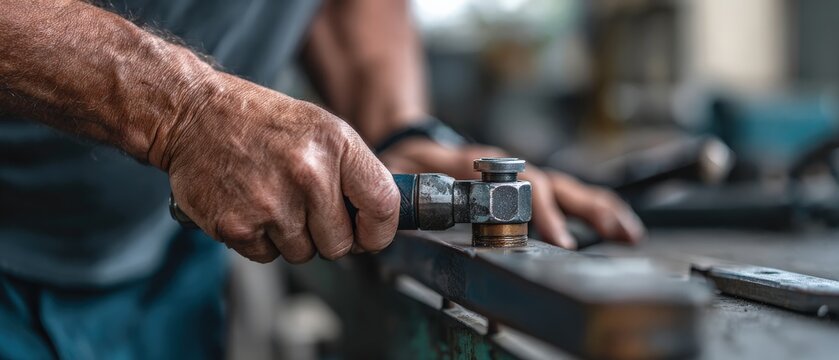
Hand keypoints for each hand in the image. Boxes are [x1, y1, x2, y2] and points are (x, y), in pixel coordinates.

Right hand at [151, 73, 399, 262]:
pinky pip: (267, 256)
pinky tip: (249, 205)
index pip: (383, 206)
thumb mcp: (322, 129)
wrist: (194, 114)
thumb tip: (384, 218)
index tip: (369, 234)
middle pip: (340, 245)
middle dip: (326, 235)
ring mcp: (271, 203)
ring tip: (272, 197)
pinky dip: (260, 240)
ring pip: (303, 254)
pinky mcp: (238, 225)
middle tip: (304, 207)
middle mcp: (308, 175)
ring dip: (290, 237)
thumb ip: (356, 172)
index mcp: (336, 146)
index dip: (379, 231)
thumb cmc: (262, 123)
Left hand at [379, 138, 644, 248]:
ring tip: (628, 232)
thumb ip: (426, 181)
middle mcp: (509, 169)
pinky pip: (566, 197)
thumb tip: (445, 202)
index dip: (540, 209)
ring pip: (567, 190)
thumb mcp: (410, 165)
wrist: (410, 147)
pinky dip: (595, 209)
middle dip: (584, 210)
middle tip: (609, 234)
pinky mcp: (527, 189)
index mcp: (484, 162)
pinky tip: (618, 227)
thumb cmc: (408, 160)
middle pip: (554, 185)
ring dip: (599, 210)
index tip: (556, 237)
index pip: (520, 182)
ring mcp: (520, 178)